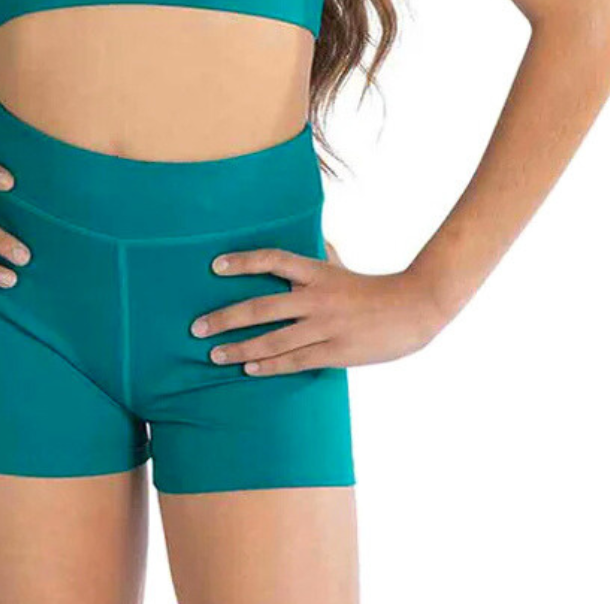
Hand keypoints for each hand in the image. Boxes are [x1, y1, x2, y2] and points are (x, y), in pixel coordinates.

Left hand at [189, 238, 444, 373]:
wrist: (413, 309)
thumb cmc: (373, 288)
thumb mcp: (342, 266)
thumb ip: (320, 255)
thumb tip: (307, 239)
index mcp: (317, 272)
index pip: (272, 260)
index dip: (243, 261)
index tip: (214, 266)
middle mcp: (316, 298)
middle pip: (261, 306)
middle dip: (225, 318)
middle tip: (196, 328)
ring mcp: (325, 327)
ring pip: (273, 340)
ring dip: (240, 348)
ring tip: (214, 355)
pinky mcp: (335, 352)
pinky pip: (295, 361)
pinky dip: (270, 366)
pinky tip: (249, 369)